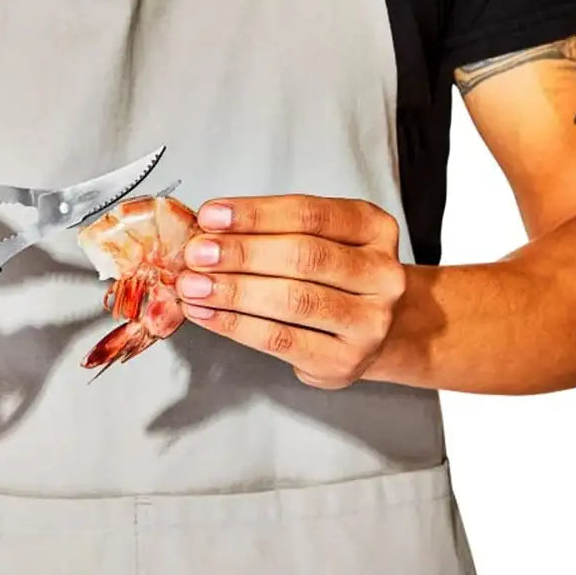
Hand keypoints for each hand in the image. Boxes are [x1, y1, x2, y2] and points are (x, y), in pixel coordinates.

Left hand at [175, 195, 405, 388]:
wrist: (374, 330)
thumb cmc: (333, 276)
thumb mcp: (318, 239)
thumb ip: (271, 231)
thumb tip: (207, 231)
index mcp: (374, 229)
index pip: (311, 214)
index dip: (257, 214)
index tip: (212, 215)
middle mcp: (382, 274)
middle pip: (304, 256)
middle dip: (241, 253)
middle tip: (197, 253)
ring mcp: (369, 321)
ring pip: (293, 300)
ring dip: (234, 291)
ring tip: (193, 285)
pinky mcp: (344, 360)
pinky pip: (281, 339)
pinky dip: (236, 325)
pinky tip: (206, 313)